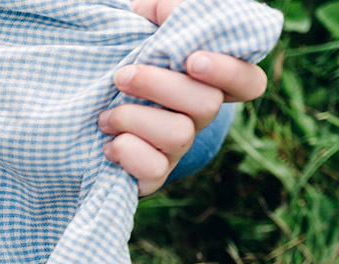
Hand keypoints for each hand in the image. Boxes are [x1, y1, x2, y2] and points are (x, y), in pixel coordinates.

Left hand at [105, 0, 269, 193]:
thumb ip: (162, 14)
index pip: (249, 82)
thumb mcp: (146, 32)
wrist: (89, 110)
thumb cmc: (128, 63)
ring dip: (133, 119)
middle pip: (206, 105)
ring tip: (105, 115)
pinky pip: (154, 171)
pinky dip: (127, 153)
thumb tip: (152, 9)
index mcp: (209, 81)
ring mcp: (180, 146)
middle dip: (160, 86)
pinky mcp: (155, 173)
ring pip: (178, 135)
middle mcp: (201, 116)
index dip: (229, 73)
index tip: (193, 60)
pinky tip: (108, 143)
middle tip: (122, 76)